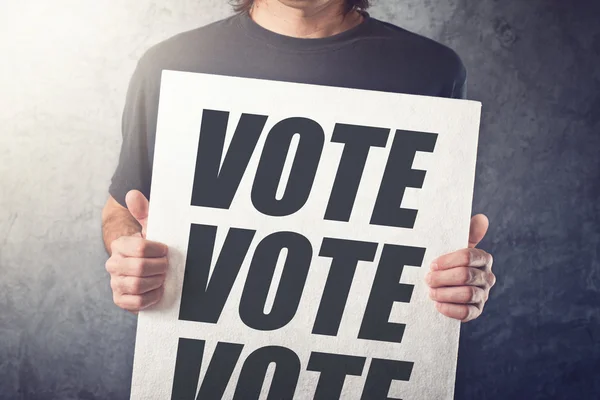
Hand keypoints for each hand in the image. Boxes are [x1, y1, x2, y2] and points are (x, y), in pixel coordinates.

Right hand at [105, 190, 168, 312]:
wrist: (149, 270)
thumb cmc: (152, 248)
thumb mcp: (151, 229)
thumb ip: (143, 212)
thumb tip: (133, 193)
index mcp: (119, 245)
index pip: (140, 248)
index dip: (159, 251)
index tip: (166, 250)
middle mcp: (113, 264)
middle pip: (139, 268)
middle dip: (159, 268)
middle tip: (166, 266)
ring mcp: (115, 283)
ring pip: (136, 285)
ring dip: (155, 282)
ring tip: (162, 278)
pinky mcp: (120, 300)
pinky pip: (135, 303)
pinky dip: (150, 298)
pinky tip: (157, 291)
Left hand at [425, 214, 495, 321]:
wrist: (444, 285)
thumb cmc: (448, 262)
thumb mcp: (453, 246)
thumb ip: (466, 233)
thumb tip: (481, 219)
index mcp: (483, 258)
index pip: (469, 256)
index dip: (448, 261)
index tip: (432, 264)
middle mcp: (487, 277)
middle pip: (466, 276)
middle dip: (443, 278)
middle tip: (427, 279)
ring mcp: (483, 295)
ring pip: (467, 294)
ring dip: (445, 293)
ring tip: (431, 292)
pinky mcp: (476, 311)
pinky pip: (467, 313)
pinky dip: (451, 309)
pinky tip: (438, 305)